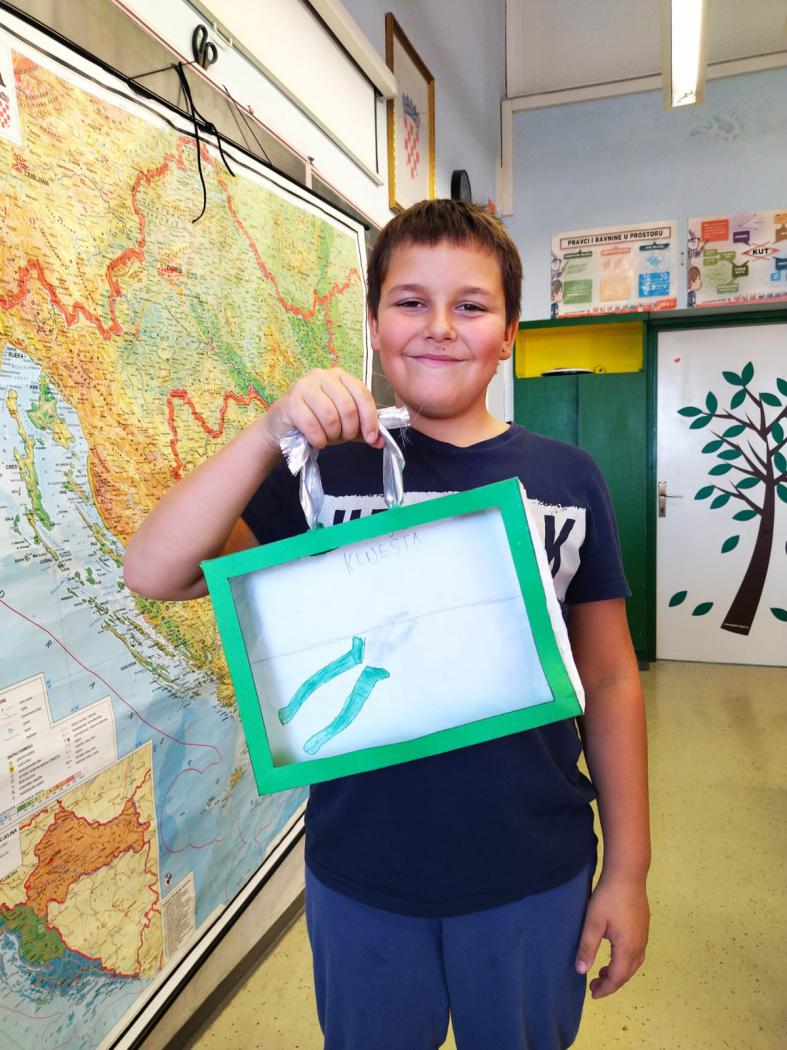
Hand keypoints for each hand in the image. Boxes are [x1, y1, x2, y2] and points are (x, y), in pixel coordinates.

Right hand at [260, 368, 382, 452]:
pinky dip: (318, 439)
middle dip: (349, 430)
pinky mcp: (290, 401)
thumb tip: (380, 441)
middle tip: (342, 438)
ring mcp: (304, 386)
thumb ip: (362, 430)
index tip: (372, 438)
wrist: (282, 426)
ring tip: (327, 438)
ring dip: (332, 435)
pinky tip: (316, 441)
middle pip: (347, 407)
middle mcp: (322, 375)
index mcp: (340, 376)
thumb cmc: (316, 421)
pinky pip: (312, 425)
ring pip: (330, 417)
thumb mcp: (343, 424)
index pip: (362, 394)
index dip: (370, 419)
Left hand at [574, 872, 648, 998]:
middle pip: (627, 973)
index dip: (605, 988)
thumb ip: (587, 947)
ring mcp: (644, 936)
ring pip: (634, 964)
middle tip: (594, 984)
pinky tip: (615, 953)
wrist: (628, 874)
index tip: (592, 993)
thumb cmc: (608, 897)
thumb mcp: (593, 922)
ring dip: (620, 972)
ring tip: (603, 972)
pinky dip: (626, 961)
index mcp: (627, 948)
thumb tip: (581, 971)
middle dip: (611, 982)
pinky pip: (637, 953)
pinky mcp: (643, 927)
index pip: (617, 977)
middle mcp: (639, 945)